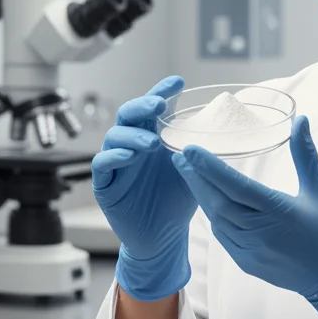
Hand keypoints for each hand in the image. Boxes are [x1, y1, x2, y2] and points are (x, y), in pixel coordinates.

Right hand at [92, 76, 197, 300]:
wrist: (163, 236)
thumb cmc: (176, 199)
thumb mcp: (192, 169)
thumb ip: (197, 149)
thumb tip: (216, 126)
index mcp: (152, 135)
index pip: (154, 108)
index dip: (162, 92)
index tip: (178, 82)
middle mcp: (132, 145)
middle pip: (129, 115)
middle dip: (143, 106)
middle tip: (158, 106)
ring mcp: (117, 164)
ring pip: (114, 137)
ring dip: (131, 135)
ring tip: (151, 142)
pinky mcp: (105, 185)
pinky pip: (101, 165)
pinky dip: (112, 157)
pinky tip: (128, 156)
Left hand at [171, 115, 317, 318]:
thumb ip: (305, 155)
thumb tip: (300, 120)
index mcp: (278, 212)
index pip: (236, 187)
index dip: (210, 168)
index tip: (190, 150)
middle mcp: (259, 233)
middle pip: (218, 203)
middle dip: (196, 179)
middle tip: (179, 157)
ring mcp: (249, 251)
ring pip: (216, 220)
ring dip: (201, 196)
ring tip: (188, 174)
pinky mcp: (245, 263)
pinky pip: (221, 235)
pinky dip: (212, 215)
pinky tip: (206, 199)